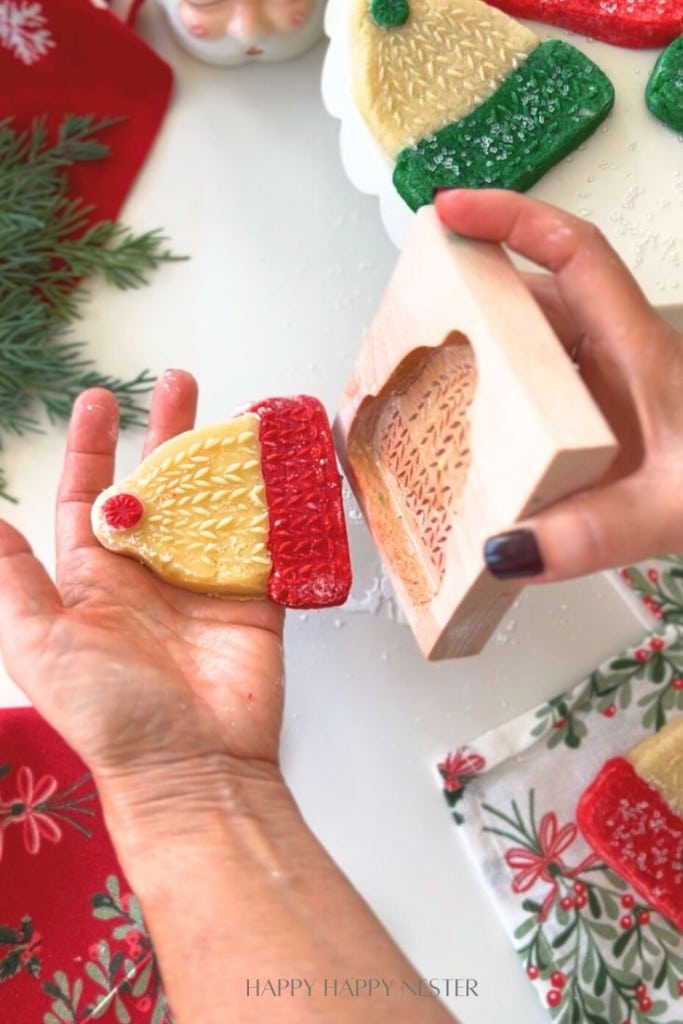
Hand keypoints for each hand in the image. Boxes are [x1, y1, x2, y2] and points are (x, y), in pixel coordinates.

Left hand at [0, 370, 284, 812]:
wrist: (191, 765)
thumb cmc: (107, 708)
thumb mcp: (39, 639)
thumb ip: (13, 577)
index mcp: (95, 577)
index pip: (90, 494)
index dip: (91, 445)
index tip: (99, 399)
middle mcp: (149, 571)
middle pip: (157, 484)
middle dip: (164, 432)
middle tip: (179, 383)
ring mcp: (203, 581)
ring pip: (212, 503)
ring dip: (219, 458)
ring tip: (232, 416)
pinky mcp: (253, 597)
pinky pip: (262, 540)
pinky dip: (270, 504)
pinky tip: (275, 467)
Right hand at [435, 189, 682, 581]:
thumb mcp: (671, 509)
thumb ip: (596, 531)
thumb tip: (507, 546)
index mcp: (638, 351)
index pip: (573, 253)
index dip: (510, 218)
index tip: (450, 210)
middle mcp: (618, 361)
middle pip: (537, 300)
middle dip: (473, 297)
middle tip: (412, 314)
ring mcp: (606, 396)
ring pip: (533, 350)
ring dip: (482, 357)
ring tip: (423, 378)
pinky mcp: (598, 431)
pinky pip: (538, 399)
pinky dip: (499, 408)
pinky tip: (469, 443)